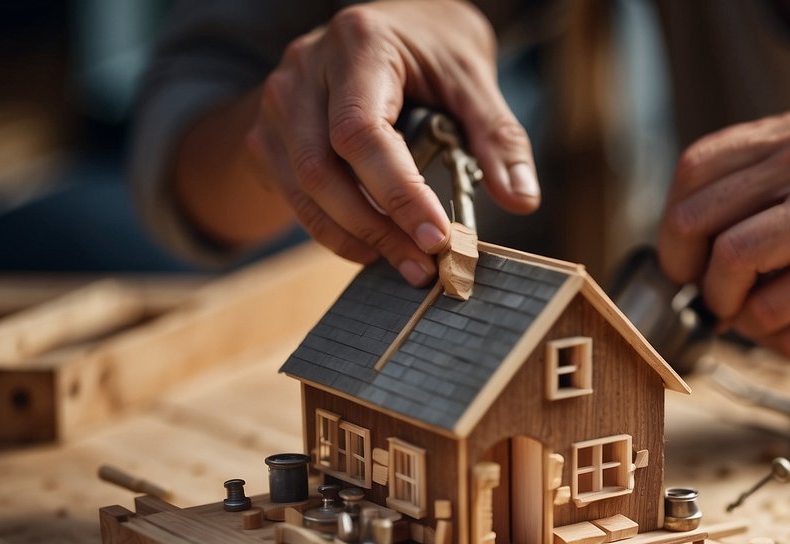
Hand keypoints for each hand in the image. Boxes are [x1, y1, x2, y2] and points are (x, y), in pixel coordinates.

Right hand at [245, 0, 539, 279]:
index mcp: (359, 46)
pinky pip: (295, 196)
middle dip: (376, 227)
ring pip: (303, 189)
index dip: (397, 193)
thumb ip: (498, 136)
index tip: (437, 237)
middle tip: (425, 267)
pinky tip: (374, 248)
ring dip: (354, 238)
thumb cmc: (428, 52)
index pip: (362, 132)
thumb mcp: (471, 77)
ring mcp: (277, 104)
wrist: (382, 30)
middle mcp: (305, 70)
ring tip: (406, 265)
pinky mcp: (268, 135)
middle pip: (323, 168)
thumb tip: (522, 199)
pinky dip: (334, 231)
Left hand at [657, 111, 789, 358]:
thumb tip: (671, 255)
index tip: (682, 257)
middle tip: (713, 293)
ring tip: (760, 305)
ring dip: (740, 318)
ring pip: (750, 302)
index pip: (695, 174)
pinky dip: (774, 338)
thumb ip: (737, 187)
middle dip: (701, 283)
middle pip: (719, 245)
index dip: (671, 230)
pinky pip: (785, 336)